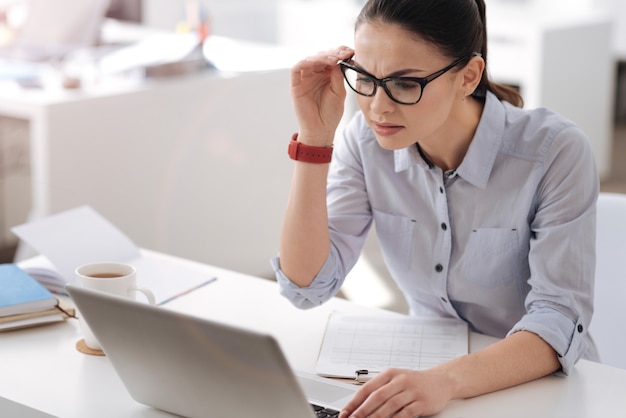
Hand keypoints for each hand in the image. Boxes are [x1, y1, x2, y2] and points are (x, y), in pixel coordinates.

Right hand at [290, 46, 353, 145]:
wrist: (321, 130)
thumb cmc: (330, 114)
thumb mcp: (339, 92)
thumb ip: (338, 76)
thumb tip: (340, 59)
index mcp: (327, 75)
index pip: (332, 58)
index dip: (340, 52)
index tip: (351, 52)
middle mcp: (315, 74)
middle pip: (321, 56)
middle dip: (333, 53)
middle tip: (344, 53)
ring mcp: (304, 78)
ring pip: (310, 59)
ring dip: (322, 56)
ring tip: (334, 59)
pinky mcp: (295, 84)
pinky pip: (296, 68)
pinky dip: (306, 62)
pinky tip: (317, 62)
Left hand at [338, 368, 454, 417]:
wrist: (441, 380)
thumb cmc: (415, 381)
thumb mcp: (396, 379)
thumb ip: (380, 389)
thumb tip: (358, 406)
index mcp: (390, 373)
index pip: (367, 388)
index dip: (354, 402)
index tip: (345, 413)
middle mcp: (400, 380)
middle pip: (377, 397)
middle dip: (362, 411)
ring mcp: (412, 391)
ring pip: (390, 405)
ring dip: (376, 417)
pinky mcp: (422, 402)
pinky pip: (406, 413)